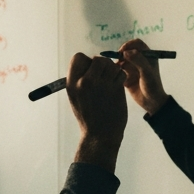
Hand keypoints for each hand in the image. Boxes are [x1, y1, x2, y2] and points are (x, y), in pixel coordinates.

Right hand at [65, 53, 126, 172]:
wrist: (100, 135)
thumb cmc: (88, 117)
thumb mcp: (75, 97)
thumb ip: (80, 79)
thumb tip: (88, 62)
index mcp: (72, 83)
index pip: (78, 57)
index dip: (86, 61)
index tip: (90, 71)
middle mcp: (85, 82)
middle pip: (97, 59)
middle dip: (103, 64)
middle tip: (105, 76)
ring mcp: (101, 85)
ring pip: (111, 64)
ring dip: (113, 71)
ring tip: (111, 82)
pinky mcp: (115, 89)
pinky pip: (120, 73)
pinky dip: (121, 77)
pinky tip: (117, 86)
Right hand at [118, 38, 168, 114]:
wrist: (151, 103)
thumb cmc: (152, 86)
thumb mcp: (147, 73)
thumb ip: (138, 61)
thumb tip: (126, 52)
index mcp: (148, 56)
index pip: (137, 43)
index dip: (129, 45)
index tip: (123, 51)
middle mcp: (140, 60)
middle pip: (127, 50)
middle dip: (121, 55)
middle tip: (118, 63)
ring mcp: (133, 67)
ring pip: (121, 61)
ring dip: (118, 65)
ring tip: (119, 72)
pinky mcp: (127, 75)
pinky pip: (118, 70)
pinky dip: (118, 73)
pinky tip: (121, 80)